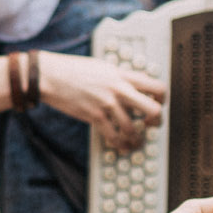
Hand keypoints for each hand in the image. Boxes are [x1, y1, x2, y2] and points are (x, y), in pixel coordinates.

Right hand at [35, 52, 165, 153]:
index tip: (158, 104)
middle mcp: (118, 89)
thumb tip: (133, 85)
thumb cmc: (72, 69)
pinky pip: (113, 136)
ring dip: (136, 138)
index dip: (162, 99)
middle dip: (156, 120)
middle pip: (152, 109)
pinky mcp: (94, 116)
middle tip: (152, 124)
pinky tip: (120, 145)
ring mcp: (107, 104)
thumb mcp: (102, 66)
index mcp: (122, 74)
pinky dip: (119, 144)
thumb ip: (119, 76)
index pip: (156, 86)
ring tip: (136, 141)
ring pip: (133, 128)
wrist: (49, 76)